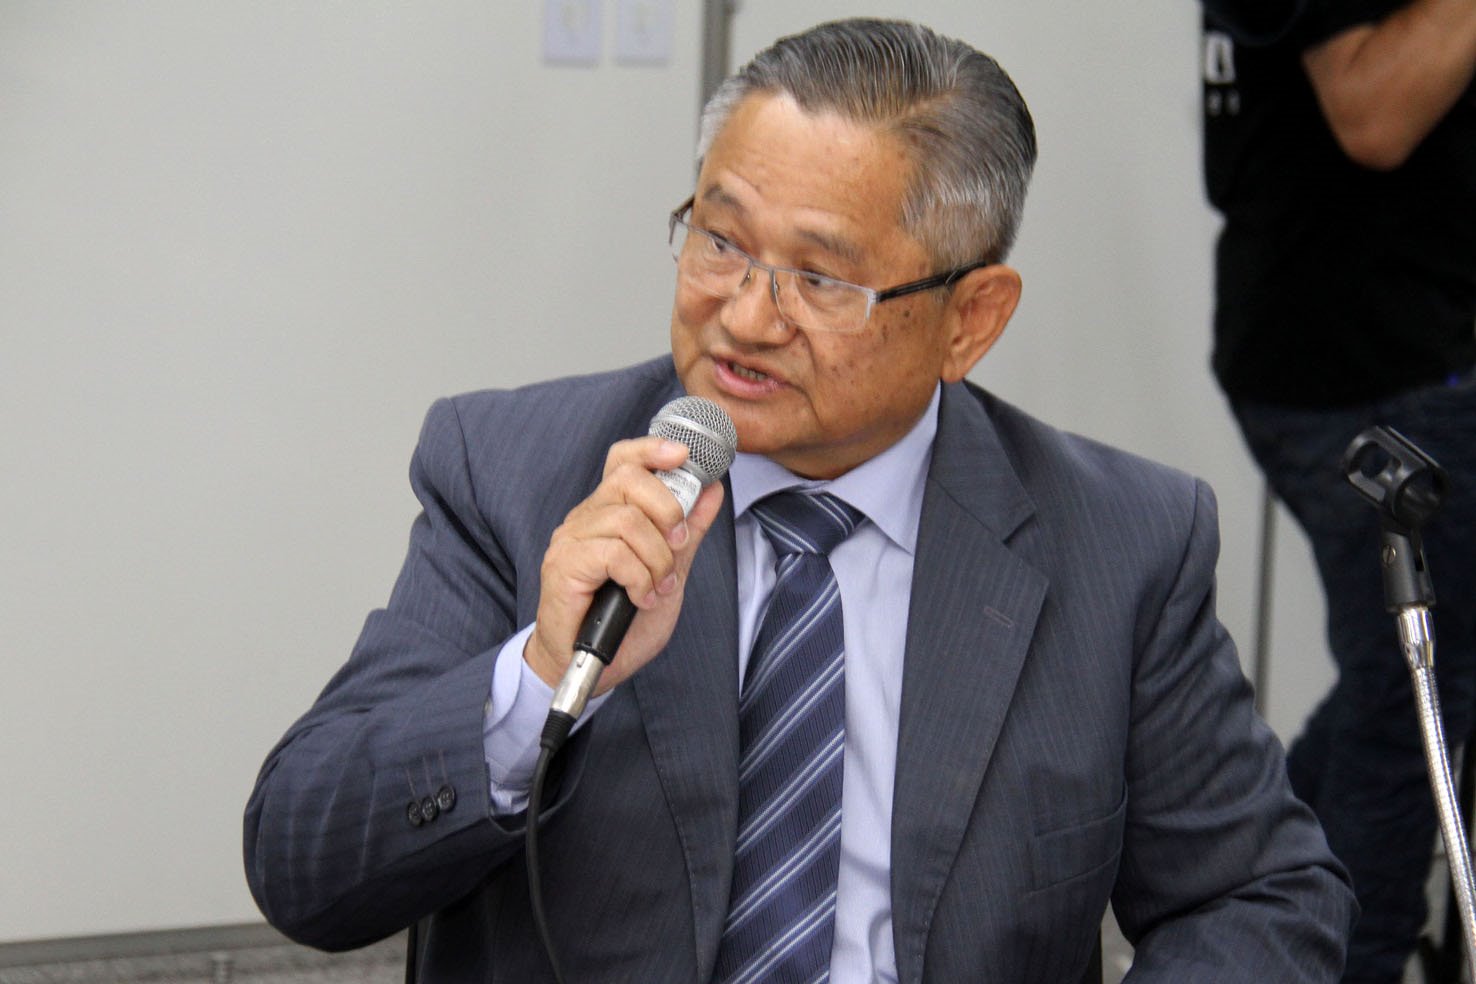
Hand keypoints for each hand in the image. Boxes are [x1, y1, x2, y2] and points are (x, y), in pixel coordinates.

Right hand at [524, 435, 725, 694]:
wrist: (592, 667)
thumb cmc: (625, 623)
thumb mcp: (670, 573)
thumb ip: (688, 533)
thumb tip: (711, 491)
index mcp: (609, 513)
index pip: (624, 460)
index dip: (652, 449)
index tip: (684, 455)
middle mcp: (586, 519)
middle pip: (629, 479)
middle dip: (668, 510)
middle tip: (677, 546)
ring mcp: (571, 540)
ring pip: (627, 521)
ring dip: (657, 559)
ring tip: (658, 588)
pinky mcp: (563, 566)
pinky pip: (614, 553)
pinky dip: (639, 578)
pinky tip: (640, 598)